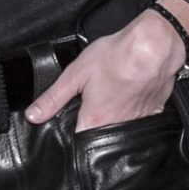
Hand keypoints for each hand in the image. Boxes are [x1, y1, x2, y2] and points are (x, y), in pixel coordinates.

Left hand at [23, 0, 188, 130]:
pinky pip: (141, 122)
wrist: (155, 47)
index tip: (68, 132)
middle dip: (93, 131)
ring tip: (112, 103)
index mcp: (95, 119)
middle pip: (100, 139)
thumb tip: (33, 116)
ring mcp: (138, 121)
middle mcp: (116, 126)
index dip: (71, 138)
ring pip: (121, 132)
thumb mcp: (76, 74)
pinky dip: (135, 115)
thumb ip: (53, 98)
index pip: (78, 143)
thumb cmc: (116, 56)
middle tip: (93, 109)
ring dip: (114, 123)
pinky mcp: (154, 113)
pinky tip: (131, 100)